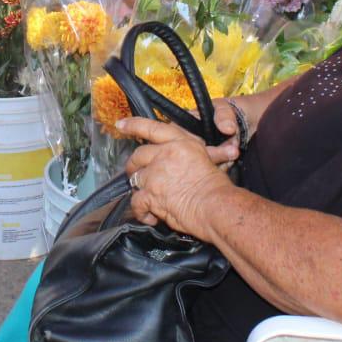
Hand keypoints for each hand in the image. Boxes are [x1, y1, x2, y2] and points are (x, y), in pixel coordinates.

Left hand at [118, 117, 238, 241]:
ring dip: (140, 190)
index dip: (134, 125)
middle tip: (136, 174)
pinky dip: (142, 211)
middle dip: (134, 166)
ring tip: (150, 199)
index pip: (152, 128)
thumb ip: (199, 154)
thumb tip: (220, 151)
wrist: (215, 206)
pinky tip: (151, 216)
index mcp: (180, 143)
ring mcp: (155, 174)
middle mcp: (165, 154)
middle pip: (138, 156)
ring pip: (135, 179)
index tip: (121, 125)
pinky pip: (136, 202)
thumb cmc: (217, 187)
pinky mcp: (150, 194)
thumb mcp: (209, 160)